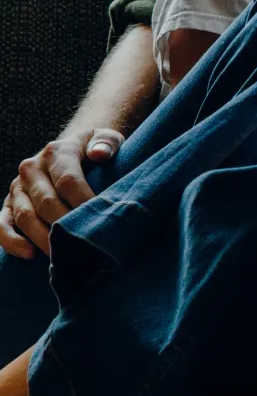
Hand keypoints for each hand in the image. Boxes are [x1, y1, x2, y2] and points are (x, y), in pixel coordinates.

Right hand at [1, 129, 121, 259]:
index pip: (68, 180)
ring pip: (26, 216)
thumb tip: (99, 154)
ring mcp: (18, 187)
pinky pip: (2, 223)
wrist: (72, 149)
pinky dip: (12, 240)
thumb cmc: (94, 149)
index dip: (83, 202)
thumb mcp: (105, 139)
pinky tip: (29, 254)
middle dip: (66, 226)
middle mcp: (32, 169)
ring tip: (63, 256)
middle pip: (47, 202)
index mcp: (56, 152)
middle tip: (85, 247)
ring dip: (43, 238)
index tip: (100, 220)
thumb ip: (107, 143)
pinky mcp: (8, 204)